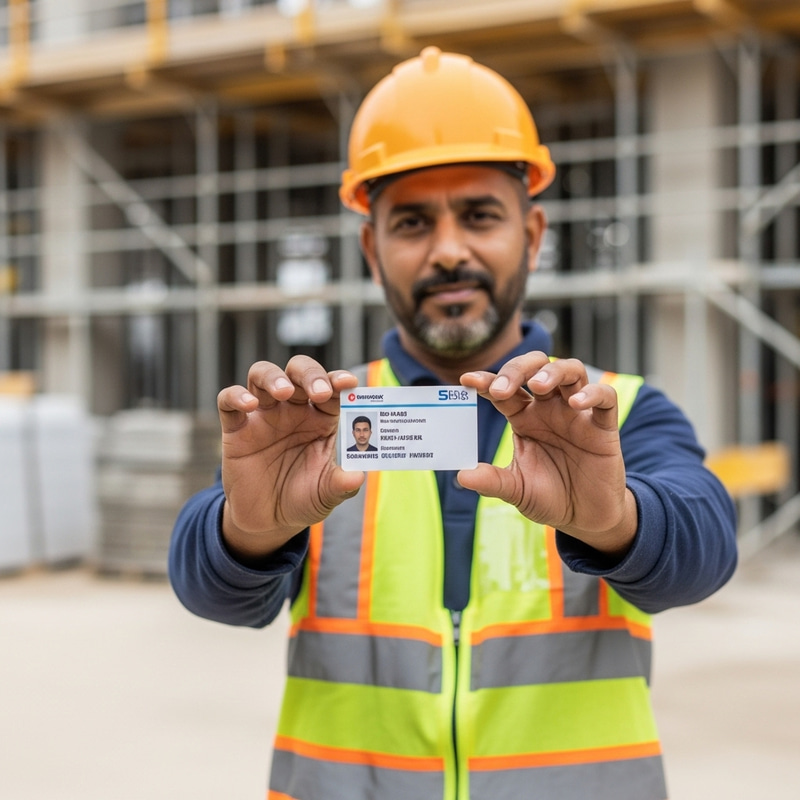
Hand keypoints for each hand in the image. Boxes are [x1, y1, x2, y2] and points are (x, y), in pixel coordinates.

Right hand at [217, 356, 364, 561]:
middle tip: (319, 392)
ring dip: (274, 377)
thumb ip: (341, 484)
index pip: (332, 388)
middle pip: (299, 372)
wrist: (268, 521)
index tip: (349, 382)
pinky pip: (228, 400)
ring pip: (263, 375)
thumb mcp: (327, 495)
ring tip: (283, 392)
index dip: (339, 381)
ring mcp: (264, 416)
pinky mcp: (236, 429)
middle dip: (310, 375)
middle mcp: (293, 410)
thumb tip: (357, 476)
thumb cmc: (304, 498)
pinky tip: (249, 405)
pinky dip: (236, 396)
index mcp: (321, 418)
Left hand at [458, 352, 636, 556]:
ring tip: (538, 386)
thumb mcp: (516, 490)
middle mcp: (549, 408)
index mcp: (523, 417)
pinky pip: (605, 397)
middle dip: (517, 370)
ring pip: (570, 371)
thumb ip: (492, 481)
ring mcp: (576, 414)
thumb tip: (462, 476)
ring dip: (553, 371)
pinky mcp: (603, 426)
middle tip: (502, 388)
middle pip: (535, 368)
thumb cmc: (548, 496)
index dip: (486, 381)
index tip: (467, 380)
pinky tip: (576, 403)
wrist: (584, 517)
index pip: (503, 389)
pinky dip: (593, 393)